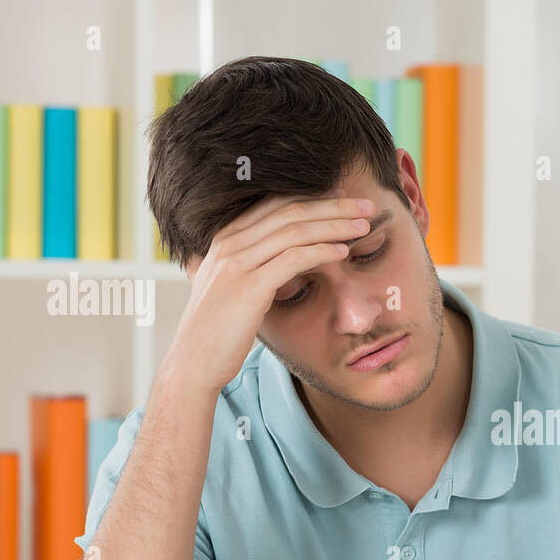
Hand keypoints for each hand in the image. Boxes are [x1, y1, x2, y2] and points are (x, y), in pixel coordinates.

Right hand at [159, 187, 374, 393]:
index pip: (275, 204)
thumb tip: (277, 260)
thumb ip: (247, 266)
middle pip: (289, 211)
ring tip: (364, 226)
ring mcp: (237, 263)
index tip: (343, 198)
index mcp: (224, 238)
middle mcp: (228, 243)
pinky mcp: (249, 287)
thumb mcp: (228, 287)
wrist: (194, 362)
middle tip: (365, 206)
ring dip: (335, 225)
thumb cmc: (217, 331)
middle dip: (333, 206)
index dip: (313, 197)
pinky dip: (322, 251)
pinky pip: (294, 259)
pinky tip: (343, 252)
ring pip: (295, 231)